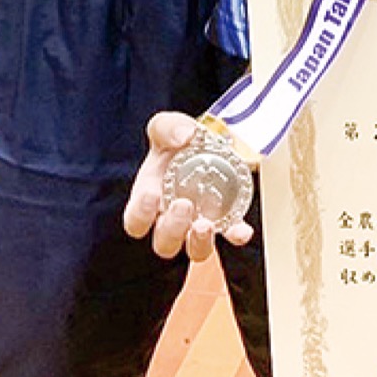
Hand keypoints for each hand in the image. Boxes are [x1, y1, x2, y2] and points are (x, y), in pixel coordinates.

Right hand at [123, 112, 253, 262]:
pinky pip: (230, 235)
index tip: (152, 195)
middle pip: (164, 243)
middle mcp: (170, 219)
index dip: (140, 216)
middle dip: (172, 230)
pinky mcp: (225, 221)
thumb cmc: (177, 140)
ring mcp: (197, 223)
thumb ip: (168, 127)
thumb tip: (184, 136)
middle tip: (184, 205)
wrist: (207, 140)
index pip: (135, 222)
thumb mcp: (166, 125)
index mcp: (148, 199)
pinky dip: (236, 235)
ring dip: (200, 242)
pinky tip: (241, 230)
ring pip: (195, 250)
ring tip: (205, 225)